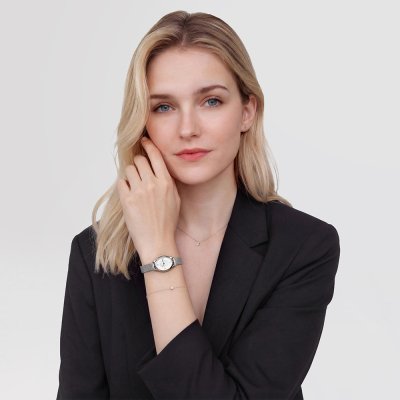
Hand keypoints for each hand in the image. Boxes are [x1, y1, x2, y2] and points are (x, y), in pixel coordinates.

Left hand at [116, 137, 180, 256]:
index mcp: (166, 182)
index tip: (144, 141)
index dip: (148, 146)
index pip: (155, 155)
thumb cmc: (167, 222)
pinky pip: (121, 183)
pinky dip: (124, 186)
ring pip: (129, 169)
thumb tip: (160, 168)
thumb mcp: (175, 199)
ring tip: (135, 187)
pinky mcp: (127, 200)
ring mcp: (139, 191)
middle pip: (140, 160)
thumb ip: (168, 182)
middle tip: (139, 173)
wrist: (158, 241)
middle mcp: (152, 184)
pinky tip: (129, 195)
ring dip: (130, 175)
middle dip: (138, 164)